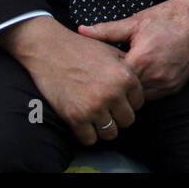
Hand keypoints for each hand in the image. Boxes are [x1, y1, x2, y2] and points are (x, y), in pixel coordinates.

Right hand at [0, 15, 144, 145]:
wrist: (49, 50)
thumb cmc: (80, 48)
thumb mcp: (111, 52)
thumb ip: (127, 68)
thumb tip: (138, 81)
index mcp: (125, 77)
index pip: (139, 103)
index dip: (129, 102)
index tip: (119, 101)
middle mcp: (113, 94)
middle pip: (127, 120)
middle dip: (119, 117)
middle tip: (108, 111)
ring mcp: (94, 107)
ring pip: (110, 133)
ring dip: (104, 128)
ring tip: (97, 118)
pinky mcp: (75, 117)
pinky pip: (90, 139)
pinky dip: (87, 134)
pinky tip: (84, 123)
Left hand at [77, 0, 188, 100]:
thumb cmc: (169, 17)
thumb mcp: (136, 21)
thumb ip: (107, 30)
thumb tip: (81, 30)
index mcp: (141, 60)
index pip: (112, 80)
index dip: (102, 75)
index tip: (96, 68)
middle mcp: (154, 76)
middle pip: (124, 92)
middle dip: (116, 84)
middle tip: (107, 76)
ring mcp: (166, 84)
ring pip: (139, 97)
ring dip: (131, 89)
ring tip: (124, 76)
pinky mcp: (175, 87)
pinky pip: (154, 95)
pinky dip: (145, 88)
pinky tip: (141, 75)